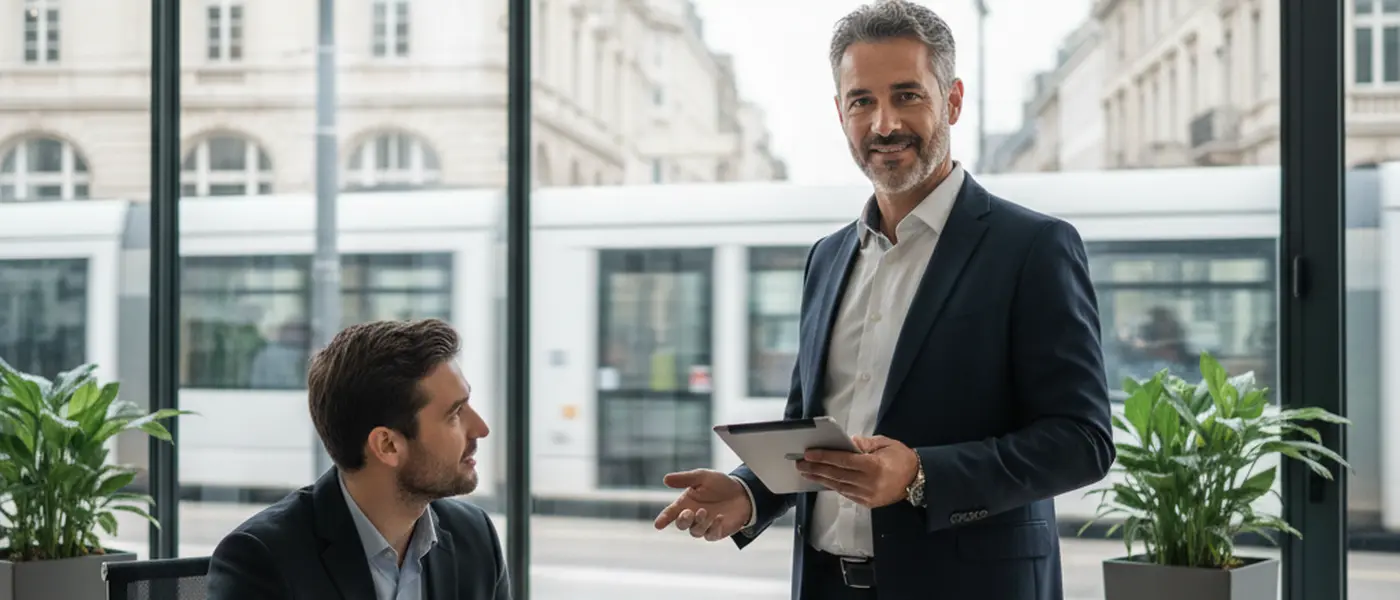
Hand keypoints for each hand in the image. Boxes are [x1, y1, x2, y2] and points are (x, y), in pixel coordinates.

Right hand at [653, 469, 753, 541]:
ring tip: (705, 511)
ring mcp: (704, 525)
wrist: (743, 492)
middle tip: (689, 512)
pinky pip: (710, 535)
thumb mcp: (703, 477)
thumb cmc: (720, 484)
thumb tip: (665, 479)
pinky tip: (720, 517)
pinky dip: (713, 527)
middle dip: (682, 520)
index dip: (663, 519)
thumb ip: (685, 479)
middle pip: (681, 525)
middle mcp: (693, 516)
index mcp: (686, 503)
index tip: (658, 525)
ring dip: (699, 523)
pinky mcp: (716, 532)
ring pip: (695, 532)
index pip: (671, 513)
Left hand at [797, 435, 918, 507]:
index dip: (824, 457)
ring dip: (821, 479)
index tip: (808, 454)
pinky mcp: (867, 503)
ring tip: (806, 472)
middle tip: (800, 463)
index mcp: (874, 466)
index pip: (843, 461)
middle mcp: (869, 482)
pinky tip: (822, 480)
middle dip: (816, 468)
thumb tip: (845, 442)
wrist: (917, 479)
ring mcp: (868, 495)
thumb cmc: (901, 457)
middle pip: (837, 475)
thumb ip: (864, 443)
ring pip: (839, 486)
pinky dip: (833, 486)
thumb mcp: (884, 443)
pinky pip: (846, 493)